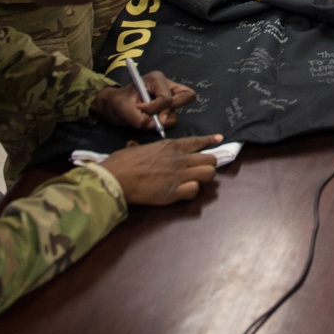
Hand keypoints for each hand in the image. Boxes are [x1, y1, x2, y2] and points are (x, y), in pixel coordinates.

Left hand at [91, 73, 196, 131]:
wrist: (113, 107)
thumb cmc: (117, 101)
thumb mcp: (123, 108)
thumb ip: (137, 118)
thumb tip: (152, 126)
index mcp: (156, 79)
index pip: (166, 97)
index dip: (155, 108)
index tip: (140, 109)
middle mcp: (167, 87)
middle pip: (187, 96)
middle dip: (171, 110)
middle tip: (156, 119)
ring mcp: (169, 98)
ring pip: (176, 113)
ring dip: (161, 120)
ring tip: (144, 119)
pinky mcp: (167, 110)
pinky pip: (171, 120)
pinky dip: (160, 125)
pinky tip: (147, 121)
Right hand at [100, 134, 222, 205]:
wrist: (115, 178)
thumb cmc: (121, 162)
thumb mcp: (135, 148)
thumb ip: (141, 147)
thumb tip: (133, 145)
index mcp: (170, 146)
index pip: (198, 141)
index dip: (210, 141)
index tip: (219, 140)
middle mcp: (179, 159)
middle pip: (210, 160)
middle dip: (208, 165)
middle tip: (200, 170)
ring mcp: (178, 176)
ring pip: (208, 175)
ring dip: (203, 179)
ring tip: (194, 182)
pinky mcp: (173, 193)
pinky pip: (195, 191)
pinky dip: (192, 192)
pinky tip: (183, 193)